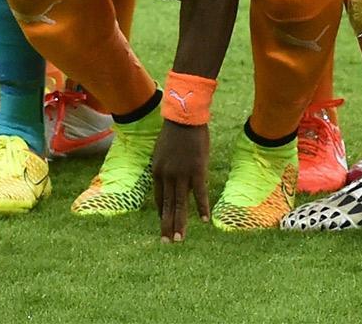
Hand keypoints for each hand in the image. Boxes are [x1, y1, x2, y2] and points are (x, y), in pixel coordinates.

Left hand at [152, 119, 211, 241]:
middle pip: (167, 205)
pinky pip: (200, 194)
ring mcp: (182, 175)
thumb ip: (165, 168)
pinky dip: (201, 208)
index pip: (158, 198)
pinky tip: (204, 220)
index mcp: (157, 172)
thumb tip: (169, 179)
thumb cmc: (175, 133)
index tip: (163, 224)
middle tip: (167, 242)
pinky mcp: (197, 171)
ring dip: (180, 223)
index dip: (161, 213)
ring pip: (180, 204)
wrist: (185, 118)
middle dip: (167, 225)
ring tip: (179, 239)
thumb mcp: (162, 152)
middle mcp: (167, 176)